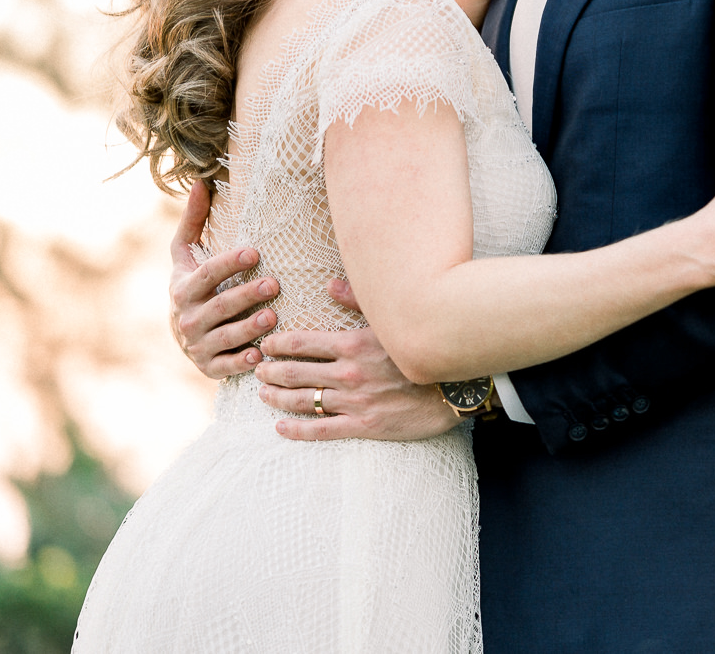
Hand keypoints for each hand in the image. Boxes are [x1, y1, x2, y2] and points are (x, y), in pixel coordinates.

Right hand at [169, 180, 277, 378]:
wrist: (181, 332)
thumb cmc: (192, 284)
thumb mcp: (186, 255)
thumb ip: (193, 221)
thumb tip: (199, 182)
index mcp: (184, 288)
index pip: (206, 274)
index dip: (228, 263)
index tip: (254, 251)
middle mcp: (187, 318)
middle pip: (219, 306)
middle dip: (245, 295)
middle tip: (275, 284)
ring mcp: (197, 345)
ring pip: (224, 337)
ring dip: (248, 328)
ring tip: (272, 316)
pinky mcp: (209, 366)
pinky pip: (225, 366)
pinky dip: (241, 363)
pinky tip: (261, 356)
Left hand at [254, 278, 458, 440]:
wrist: (458, 386)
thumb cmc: (426, 347)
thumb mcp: (392, 319)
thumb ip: (358, 301)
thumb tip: (329, 284)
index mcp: (353, 344)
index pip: (302, 343)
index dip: (278, 344)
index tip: (266, 345)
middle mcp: (348, 374)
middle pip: (296, 372)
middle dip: (271, 371)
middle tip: (257, 371)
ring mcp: (354, 402)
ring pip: (303, 401)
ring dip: (277, 398)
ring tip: (263, 394)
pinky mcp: (364, 426)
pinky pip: (321, 430)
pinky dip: (297, 430)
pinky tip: (280, 427)